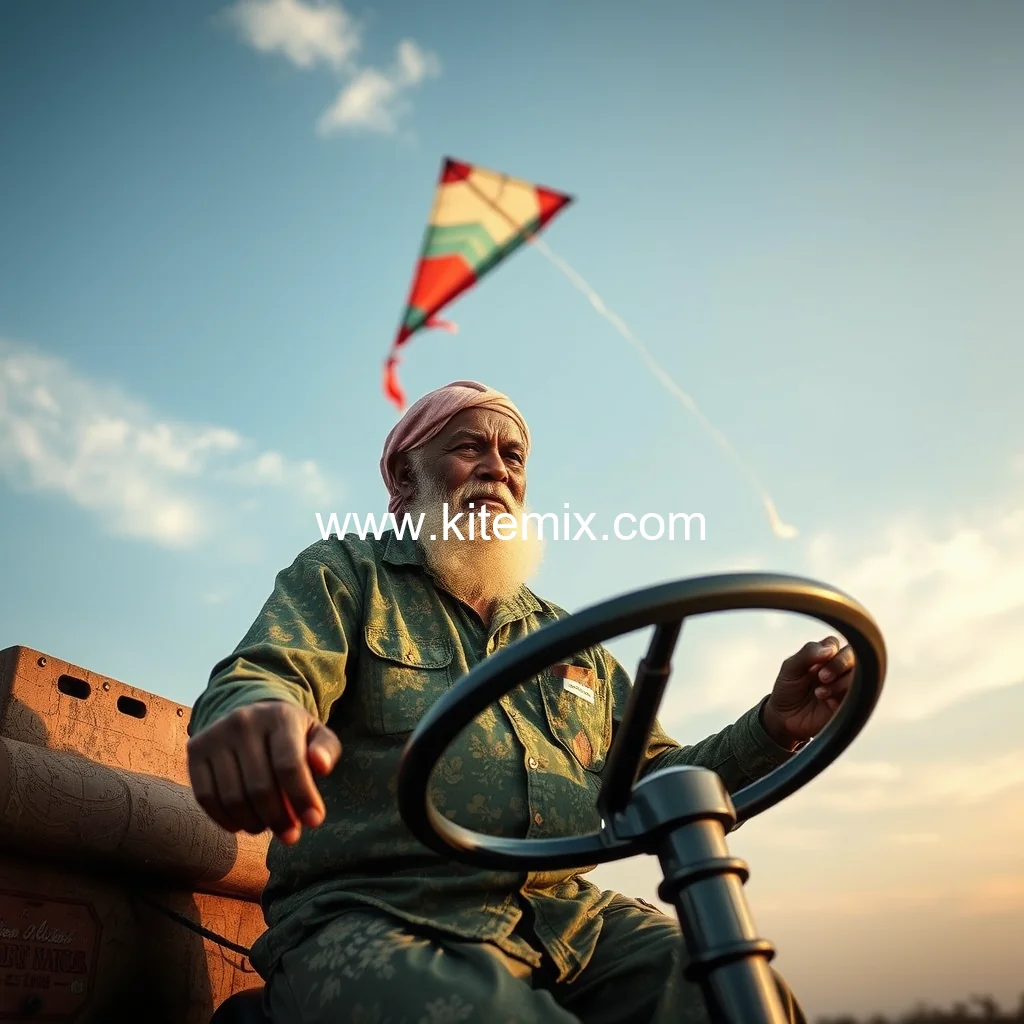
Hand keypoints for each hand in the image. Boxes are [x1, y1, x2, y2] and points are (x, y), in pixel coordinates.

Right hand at [186, 700, 341, 844]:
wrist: (252, 714)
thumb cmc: (290, 735)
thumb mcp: (316, 734)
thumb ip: (326, 750)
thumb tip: (321, 766)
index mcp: (279, 716)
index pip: (289, 765)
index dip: (302, 798)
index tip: (314, 821)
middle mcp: (243, 722)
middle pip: (260, 787)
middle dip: (279, 819)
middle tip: (291, 834)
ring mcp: (215, 735)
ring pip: (232, 797)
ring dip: (253, 823)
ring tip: (268, 826)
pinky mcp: (195, 750)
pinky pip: (206, 797)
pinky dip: (225, 819)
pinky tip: (242, 824)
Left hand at [760, 636, 854, 749]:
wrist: (784, 718)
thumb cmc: (788, 689)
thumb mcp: (790, 668)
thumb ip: (807, 654)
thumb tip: (829, 649)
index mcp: (822, 656)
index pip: (834, 644)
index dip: (828, 650)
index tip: (814, 665)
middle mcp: (837, 669)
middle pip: (853, 657)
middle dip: (839, 665)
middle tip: (821, 677)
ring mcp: (844, 686)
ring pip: (858, 677)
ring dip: (840, 683)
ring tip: (819, 694)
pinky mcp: (848, 704)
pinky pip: (858, 697)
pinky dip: (844, 698)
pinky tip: (829, 703)